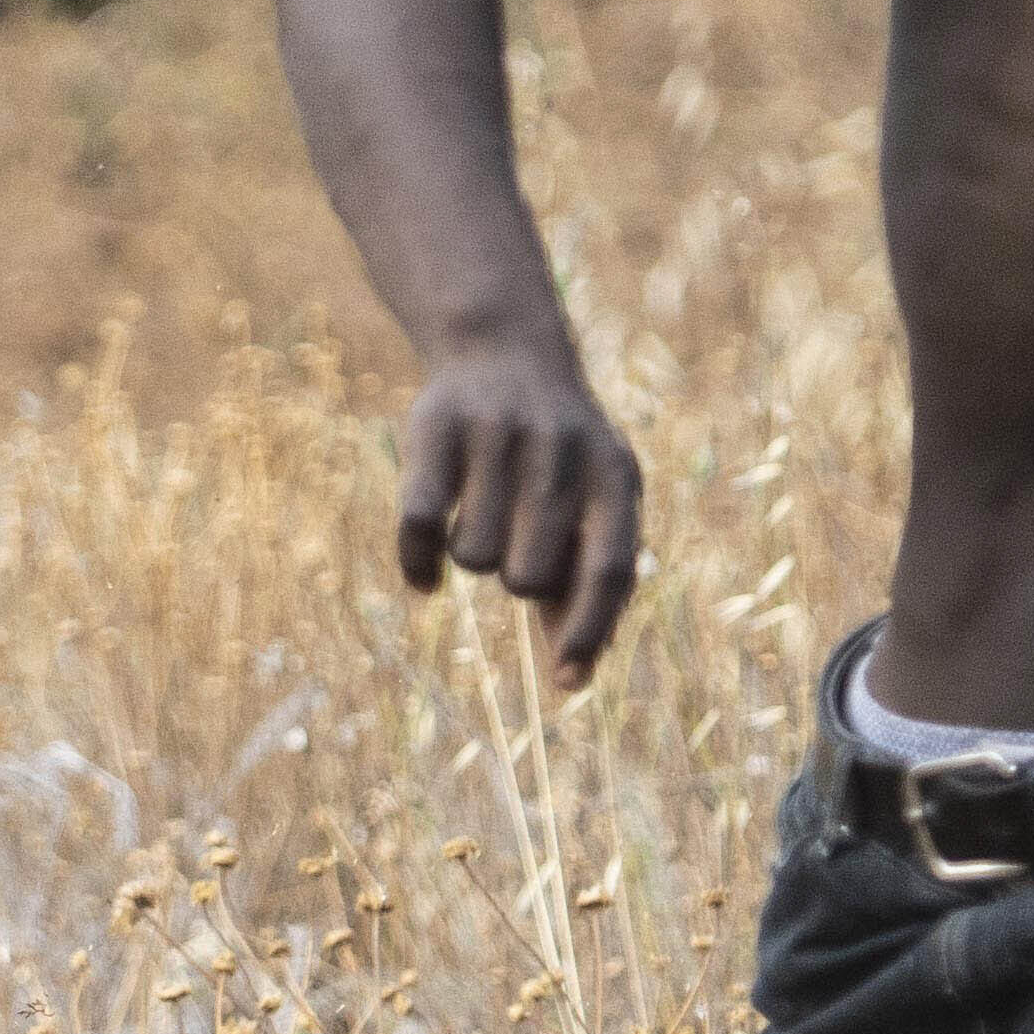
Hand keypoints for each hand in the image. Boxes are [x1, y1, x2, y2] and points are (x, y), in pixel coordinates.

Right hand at [388, 341, 649, 682]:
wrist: (503, 352)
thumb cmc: (554, 461)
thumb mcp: (590, 506)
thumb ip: (586, 586)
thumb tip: (572, 681)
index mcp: (615, 475)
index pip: (611, 569)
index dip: (590, 629)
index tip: (565, 681)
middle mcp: (561, 450)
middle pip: (529, 575)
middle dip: (516, 576)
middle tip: (516, 538)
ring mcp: (498, 433)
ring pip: (473, 556)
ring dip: (471, 555)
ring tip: (481, 514)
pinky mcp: (436, 426)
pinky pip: (418, 526)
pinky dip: (418, 565)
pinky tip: (425, 579)